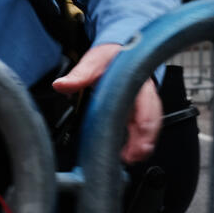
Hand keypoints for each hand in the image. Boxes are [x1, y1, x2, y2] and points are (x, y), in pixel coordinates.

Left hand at [52, 42, 161, 163]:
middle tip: (133, 156)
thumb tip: (61, 84)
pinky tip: (132, 153)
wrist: (118, 53)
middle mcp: (145, 92)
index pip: (145, 103)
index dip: (144, 124)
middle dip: (145, 139)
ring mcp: (144, 102)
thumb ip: (78, 75)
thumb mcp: (93, 63)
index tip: (136, 140)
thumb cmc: (110, 58)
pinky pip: (144, 127)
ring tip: (132, 159)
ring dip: (144, 143)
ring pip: (151, 124)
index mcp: (137, 80)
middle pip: (152, 118)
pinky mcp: (140, 110)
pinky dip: (141, 141)